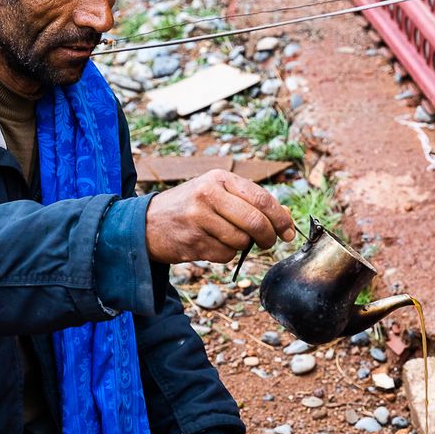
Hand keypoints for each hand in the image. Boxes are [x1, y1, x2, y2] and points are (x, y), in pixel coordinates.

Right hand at [144, 170, 294, 264]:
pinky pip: (225, 254)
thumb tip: (287, 217)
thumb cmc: (188, 207)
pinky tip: (211, 245)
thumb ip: (248, 201)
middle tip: (267, 243)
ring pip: (241, 241)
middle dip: (267, 237)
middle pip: (254, 222)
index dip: (280, 218)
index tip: (288, 231)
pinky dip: (225, 254)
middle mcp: (208, 195)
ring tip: (226, 238)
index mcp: (218, 179)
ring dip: (242, 246)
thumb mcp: (215, 193)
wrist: (145, 223)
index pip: (262, 198)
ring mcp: (198, 219)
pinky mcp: (192, 241)